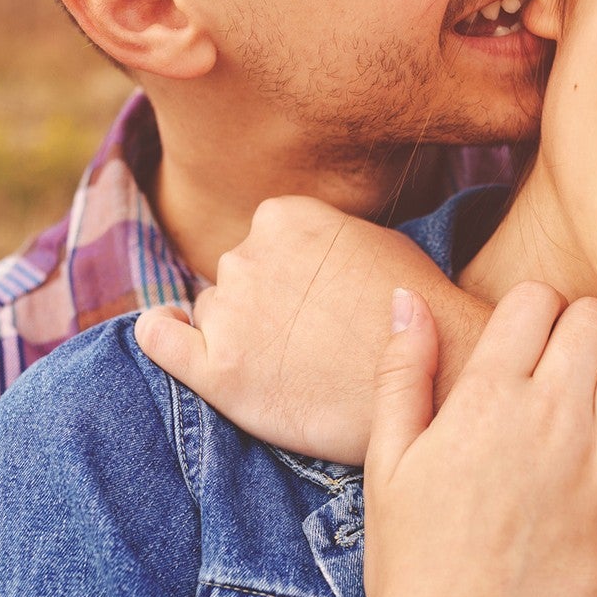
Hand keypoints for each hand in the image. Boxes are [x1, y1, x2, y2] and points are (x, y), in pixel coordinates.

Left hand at [136, 196, 473, 462]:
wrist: (437, 379)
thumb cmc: (416, 316)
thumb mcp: (374, 242)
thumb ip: (319, 238)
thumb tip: (287, 243)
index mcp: (282, 217)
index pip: (259, 245)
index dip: (284, 281)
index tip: (311, 308)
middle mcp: (247, 255)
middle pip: (233, 282)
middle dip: (262, 310)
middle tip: (310, 345)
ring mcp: (230, 312)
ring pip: (212, 317)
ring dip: (239, 338)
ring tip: (293, 367)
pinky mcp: (218, 371)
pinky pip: (159, 340)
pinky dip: (160, 336)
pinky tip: (167, 334)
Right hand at [362, 284, 596, 596]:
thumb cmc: (415, 568)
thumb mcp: (387, 464)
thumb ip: (401, 373)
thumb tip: (406, 296)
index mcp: (486, 397)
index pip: (538, 300)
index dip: (538, 314)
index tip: (536, 346)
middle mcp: (550, 415)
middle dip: (592, 330)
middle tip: (585, 369)